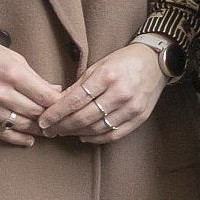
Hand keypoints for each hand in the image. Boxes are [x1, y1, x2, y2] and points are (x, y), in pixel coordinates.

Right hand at [0, 33, 62, 147]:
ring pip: (23, 125)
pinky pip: (3, 133)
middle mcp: (1, 94)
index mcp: (13, 75)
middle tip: (62, 120)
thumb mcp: (15, 59)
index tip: (68, 105)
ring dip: (39, 129)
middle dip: (52, 117)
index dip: (60, 103)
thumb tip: (56, 91)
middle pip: (37, 113)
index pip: (46, 97)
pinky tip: (30, 139)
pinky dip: (19, 138)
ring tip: (50, 130)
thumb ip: (36, 78)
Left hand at [35, 43, 166, 145]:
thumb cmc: (124, 61)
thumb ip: (79, 85)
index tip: (43, 121)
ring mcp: (132, 107)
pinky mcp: (140, 117)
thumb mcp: (99, 66)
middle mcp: (120, 93)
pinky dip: (96, 138)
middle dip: (62, 126)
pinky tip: (84, 137)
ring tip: (64, 132)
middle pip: (84, 117)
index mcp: (107, 76)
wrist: (156, 62)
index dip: (56, 113)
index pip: (74, 101)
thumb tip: (57, 104)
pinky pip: (114, 134)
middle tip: (49, 130)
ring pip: (97, 128)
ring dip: (77, 133)